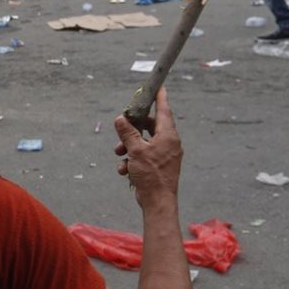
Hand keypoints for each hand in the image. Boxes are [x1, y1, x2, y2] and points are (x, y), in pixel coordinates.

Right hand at [114, 87, 182, 205]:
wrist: (158, 201)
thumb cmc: (151, 174)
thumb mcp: (135, 150)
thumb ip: (128, 133)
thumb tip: (120, 119)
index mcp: (168, 136)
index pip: (164, 111)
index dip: (160, 98)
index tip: (158, 87)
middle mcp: (169, 143)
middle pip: (149, 127)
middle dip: (132, 129)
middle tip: (121, 130)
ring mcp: (165, 154)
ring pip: (143, 142)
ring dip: (129, 147)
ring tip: (119, 155)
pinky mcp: (159, 165)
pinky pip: (143, 156)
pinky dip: (132, 160)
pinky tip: (125, 170)